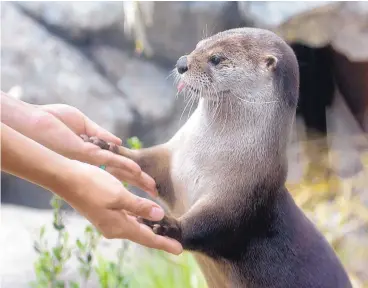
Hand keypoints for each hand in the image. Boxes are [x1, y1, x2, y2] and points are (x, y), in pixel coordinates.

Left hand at [33, 104, 156, 196]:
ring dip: (136, 178)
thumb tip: (118, 142)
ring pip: (118, 171)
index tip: (146, 176)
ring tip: (151, 187)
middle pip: (121, 173)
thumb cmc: (51, 119)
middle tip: (154, 191)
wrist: (32, 121)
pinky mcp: (85, 154)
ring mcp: (89, 158)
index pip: (118, 164)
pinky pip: (110, 161)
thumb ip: (101, 134)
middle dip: (138, 182)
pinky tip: (137, 172)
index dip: (132, 171)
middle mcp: (92, 159)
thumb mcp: (82, 123)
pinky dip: (124, 166)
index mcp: (92, 151)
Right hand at [64, 161, 182, 254]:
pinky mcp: (106, 214)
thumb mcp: (119, 195)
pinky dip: (140, 219)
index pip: (147, 238)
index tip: (180, 249)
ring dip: (150, 227)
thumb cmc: (93, 185)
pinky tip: (146, 215)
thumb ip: (140, 207)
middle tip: (176, 239)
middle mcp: (114, 228)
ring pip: (136, 226)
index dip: (164, 243)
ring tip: (165, 229)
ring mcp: (109, 222)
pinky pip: (128, 219)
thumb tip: (159, 215)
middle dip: (160, 236)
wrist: (67, 180)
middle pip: (143, 234)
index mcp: (119, 226)